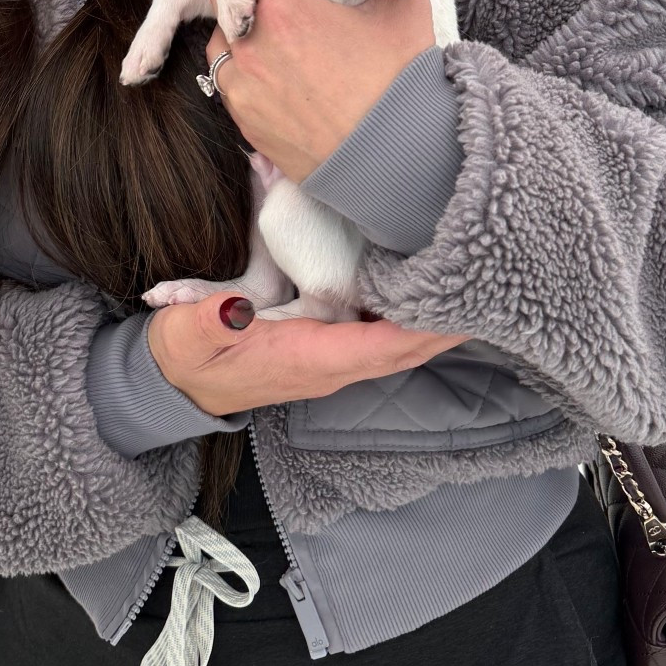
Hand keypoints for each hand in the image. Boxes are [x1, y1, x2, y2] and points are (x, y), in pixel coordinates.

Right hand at [149, 293, 469, 417]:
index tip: (462, 303)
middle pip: (405, 349)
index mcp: (308, 360)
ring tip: (473, 283)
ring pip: (398, 345)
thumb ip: (208, 318)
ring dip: (436, 323)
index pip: (381, 348)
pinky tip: (428, 292)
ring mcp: (331, 361)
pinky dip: (411, 320)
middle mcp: (330, 366)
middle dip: (447, 324)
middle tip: (489, 283)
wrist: (175, 383)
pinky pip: (381, 338)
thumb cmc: (186, 355)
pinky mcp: (326, 350)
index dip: (425, 329)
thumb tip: (234, 307)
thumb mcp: (188, 335)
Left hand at [205, 0, 433, 181]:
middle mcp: (251, 40)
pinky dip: (242, 67)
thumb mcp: (402, 7)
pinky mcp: (243, 119)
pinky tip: (273, 70)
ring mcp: (242, 82)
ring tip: (274, 32)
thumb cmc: (401, 81)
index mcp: (284, 5)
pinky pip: (228, 80)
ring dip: (241, 28)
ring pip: (223, 39)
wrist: (395, 160)